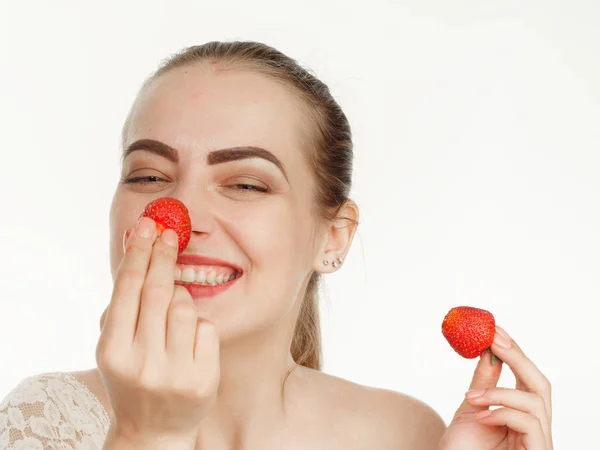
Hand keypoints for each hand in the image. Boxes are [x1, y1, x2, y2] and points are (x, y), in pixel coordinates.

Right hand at [96, 217, 219, 446]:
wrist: (153, 430)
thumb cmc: (132, 377)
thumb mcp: (114, 346)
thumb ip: (122, 306)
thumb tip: (138, 248)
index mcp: (112, 352)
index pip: (128, 289)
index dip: (139, 253)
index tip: (148, 226)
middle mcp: (142, 363)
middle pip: (157, 291)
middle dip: (163, 255)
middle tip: (168, 232)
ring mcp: (175, 372)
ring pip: (185, 306)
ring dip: (181, 296)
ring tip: (173, 308)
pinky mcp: (204, 378)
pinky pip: (207, 328)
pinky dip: (199, 325)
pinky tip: (189, 339)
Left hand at [438, 326, 552, 449]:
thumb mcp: (470, 409)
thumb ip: (484, 383)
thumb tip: (488, 350)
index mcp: (520, 417)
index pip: (526, 379)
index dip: (514, 353)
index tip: (494, 329)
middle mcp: (534, 430)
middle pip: (541, 385)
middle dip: (518, 358)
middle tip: (493, 339)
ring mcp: (537, 444)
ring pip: (536, 402)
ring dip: (500, 391)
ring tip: (472, 397)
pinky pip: (531, 424)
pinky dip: (503, 412)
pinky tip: (480, 415)